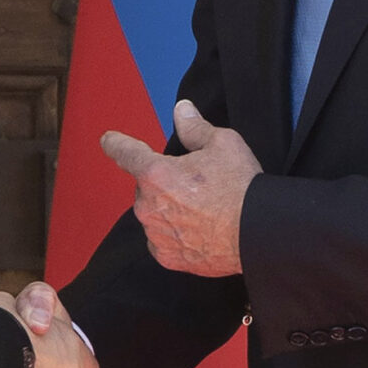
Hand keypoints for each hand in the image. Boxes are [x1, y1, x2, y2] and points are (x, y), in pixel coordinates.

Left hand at [100, 99, 258, 276]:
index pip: (125, 152)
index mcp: (155, 174)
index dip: (116, 143)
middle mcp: (148, 205)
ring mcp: (155, 234)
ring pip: (154, 214)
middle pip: (145, 186)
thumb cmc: (241, 188)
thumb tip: (181, 110)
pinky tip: (198, 230)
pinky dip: (174, 234)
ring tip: (202, 209)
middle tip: (196, 184)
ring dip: (168, 209)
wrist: (258, 234)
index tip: (109, 140)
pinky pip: (162, 239)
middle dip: (163, 182)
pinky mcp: (167, 256)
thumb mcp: (223, 143)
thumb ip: (194, 127)